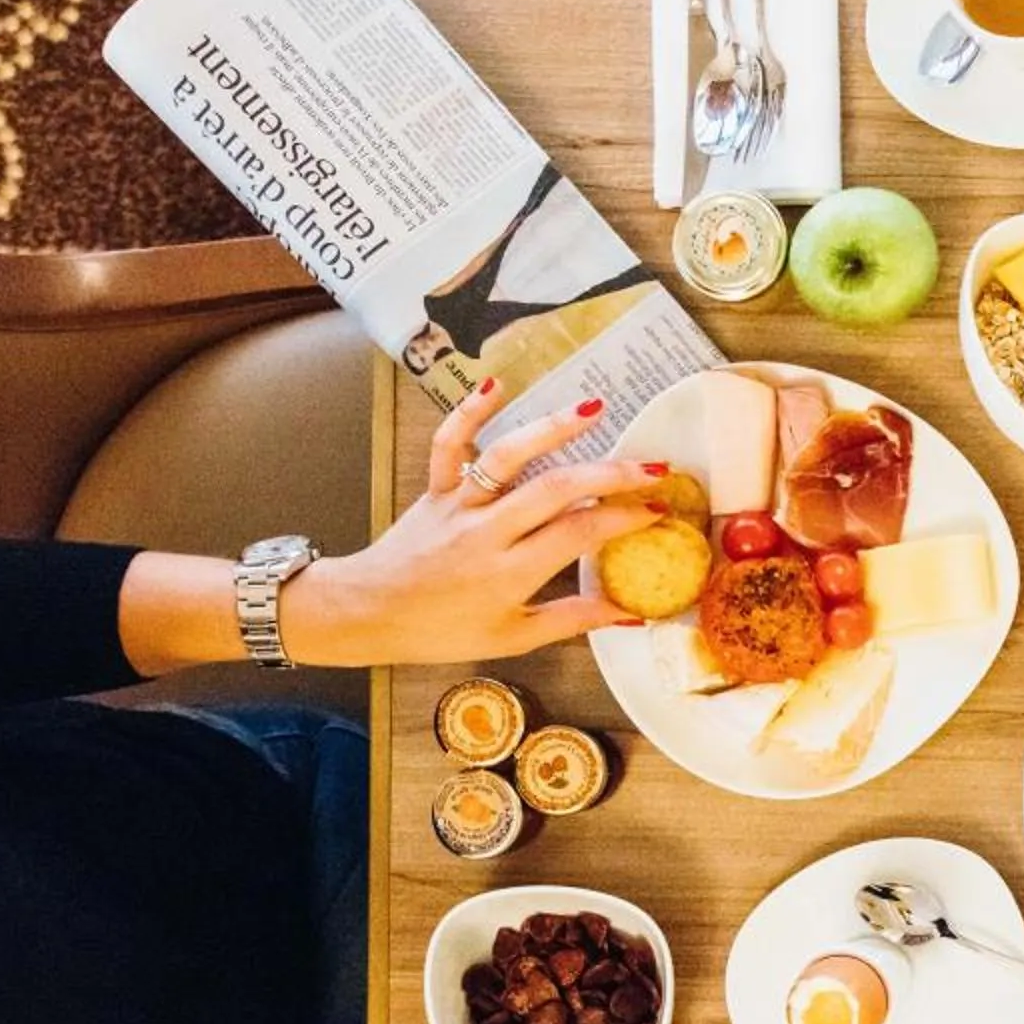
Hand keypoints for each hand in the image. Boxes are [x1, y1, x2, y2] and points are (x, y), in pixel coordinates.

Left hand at [286, 383, 666, 667]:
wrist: (366, 613)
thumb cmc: (439, 632)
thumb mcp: (512, 638)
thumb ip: (571, 621)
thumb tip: (628, 613)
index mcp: (509, 573)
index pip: (579, 533)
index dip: (623, 518)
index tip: (656, 511)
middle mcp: (486, 532)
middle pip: (555, 488)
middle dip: (610, 473)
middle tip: (651, 465)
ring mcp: (459, 504)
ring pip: (507, 456)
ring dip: (552, 429)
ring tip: (594, 409)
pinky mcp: (436, 488)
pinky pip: (450, 443)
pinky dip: (469, 411)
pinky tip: (497, 385)